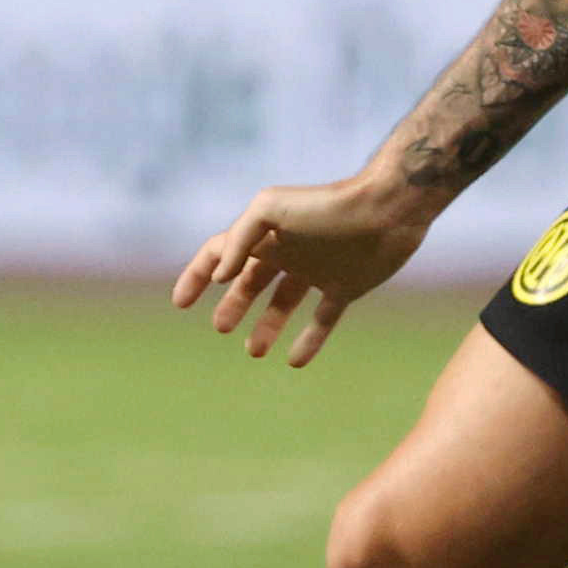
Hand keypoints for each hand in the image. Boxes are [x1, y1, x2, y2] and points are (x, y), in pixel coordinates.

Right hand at [171, 171, 437, 366]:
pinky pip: (321, 319)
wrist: (385, 211)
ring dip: (265, 327)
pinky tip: (294, 362)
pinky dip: (308, 341)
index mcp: (265, 233)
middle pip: (249, 282)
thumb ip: (239, 238)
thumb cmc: (327, 205)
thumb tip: (220, 275)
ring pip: (282, 304)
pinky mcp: (344, 287)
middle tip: (222, 328)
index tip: (181, 304)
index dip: (196, 275)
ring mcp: (315, 271)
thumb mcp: (270, 208)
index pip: (218, 253)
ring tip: (254, 352)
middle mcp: (287, 251)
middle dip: (232, 305)